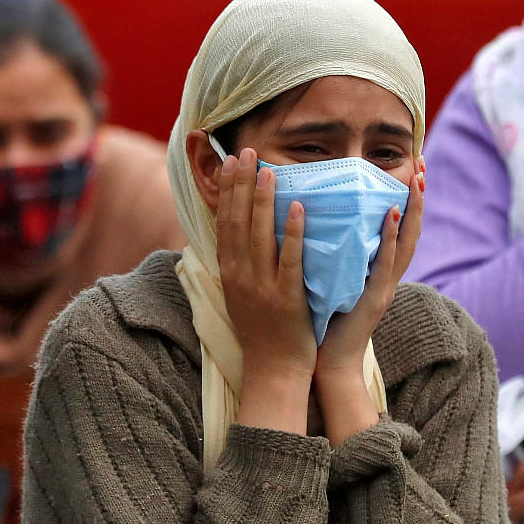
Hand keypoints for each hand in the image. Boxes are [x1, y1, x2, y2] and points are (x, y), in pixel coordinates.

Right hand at [216, 148, 316, 433]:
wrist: (273, 371)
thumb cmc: (262, 332)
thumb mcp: (241, 294)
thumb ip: (240, 264)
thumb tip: (238, 232)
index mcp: (230, 273)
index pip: (225, 222)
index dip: (228, 190)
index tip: (232, 162)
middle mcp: (241, 276)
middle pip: (237, 221)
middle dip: (241, 184)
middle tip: (246, 152)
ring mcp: (262, 286)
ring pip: (259, 235)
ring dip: (262, 199)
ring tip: (268, 169)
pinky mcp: (286, 297)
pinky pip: (289, 259)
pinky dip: (292, 232)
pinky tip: (297, 208)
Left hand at [316, 158, 424, 376]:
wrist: (329, 363)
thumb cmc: (327, 321)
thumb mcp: (338, 280)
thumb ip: (341, 254)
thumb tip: (326, 220)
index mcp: (380, 271)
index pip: (401, 228)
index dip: (408, 199)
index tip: (412, 169)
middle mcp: (389, 276)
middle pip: (413, 229)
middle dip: (419, 196)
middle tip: (422, 164)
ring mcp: (385, 287)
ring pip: (407, 243)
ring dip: (413, 210)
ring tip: (415, 181)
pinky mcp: (374, 298)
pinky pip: (385, 263)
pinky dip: (391, 237)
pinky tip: (391, 214)